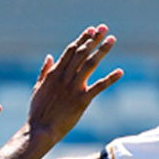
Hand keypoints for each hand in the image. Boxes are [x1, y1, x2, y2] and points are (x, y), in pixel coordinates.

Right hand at [27, 24, 123, 141]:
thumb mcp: (37, 88)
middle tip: (104, 28)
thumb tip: (49, 56)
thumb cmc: (38, 111)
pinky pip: (99, 87)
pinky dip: (110, 78)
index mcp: (55, 73)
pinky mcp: (81, 101)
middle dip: (94, 39)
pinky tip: (120, 71)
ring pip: (90, 64)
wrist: (40, 130)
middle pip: (82, 53)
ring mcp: (73, 88)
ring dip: (102, 50)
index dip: (82, 39)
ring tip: (112, 40)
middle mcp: (65, 77)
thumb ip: (44, 71)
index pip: (71, 50)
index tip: (92, 30)